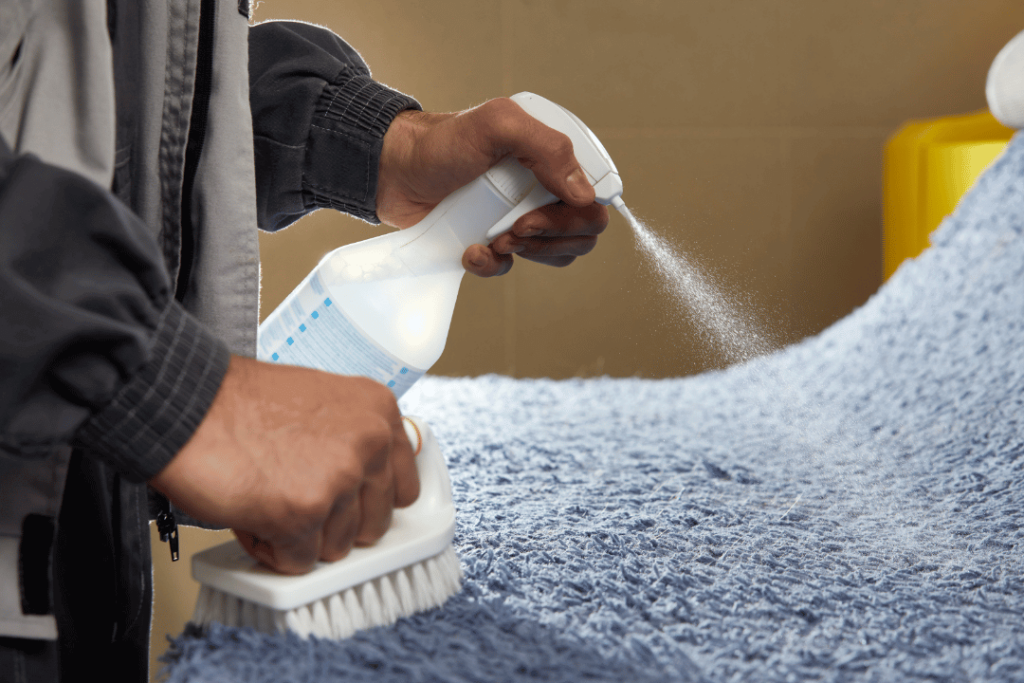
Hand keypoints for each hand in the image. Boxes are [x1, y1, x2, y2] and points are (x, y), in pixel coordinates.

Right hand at [149, 356, 418, 574]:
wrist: (185, 405)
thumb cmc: (238, 404)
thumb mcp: (320, 402)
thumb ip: (350, 439)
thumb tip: (363, 485)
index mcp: (377, 411)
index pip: (404, 486)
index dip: (369, 502)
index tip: (349, 506)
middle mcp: (369, 443)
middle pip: (374, 523)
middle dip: (334, 523)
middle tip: (295, 500)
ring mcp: (340, 479)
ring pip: (336, 548)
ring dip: (299, 536)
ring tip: (266, 500)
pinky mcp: (304, 514)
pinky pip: (298, 561)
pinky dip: (271, 549)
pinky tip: (251, 515)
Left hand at [377, 99, 608, 276]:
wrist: (393, 172)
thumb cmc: (441, 142)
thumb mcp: (498, 126)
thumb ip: (547, 148)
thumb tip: (585, 195)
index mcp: (553, 157)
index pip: (596, 196)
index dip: (578, 214)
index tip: (539, 213)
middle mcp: (544, 187)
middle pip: (583, 230)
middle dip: (552, 237)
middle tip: (515, 228)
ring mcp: (521, 216)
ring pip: (556, 253)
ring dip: (528, 252)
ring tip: (495, 239)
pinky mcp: (494, 241)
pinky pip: (512, 267)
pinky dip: (493, 265)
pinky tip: (471, 251)